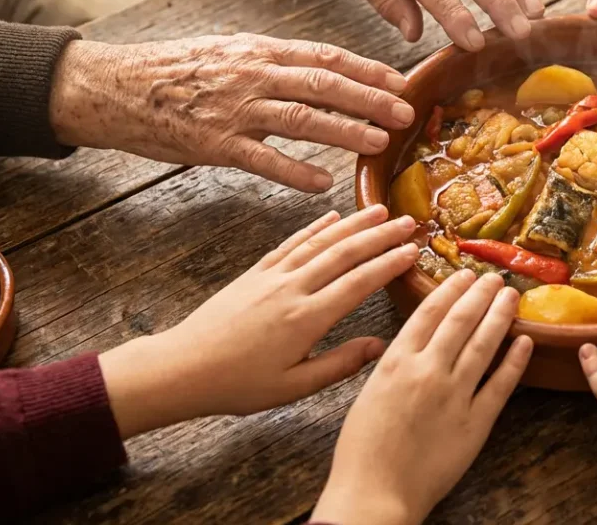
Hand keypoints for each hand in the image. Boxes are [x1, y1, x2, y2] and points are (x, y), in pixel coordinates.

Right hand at [49, 35, 413, 191]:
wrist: (113, 86)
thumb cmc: (173, 71)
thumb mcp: (227, 52)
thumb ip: (272, 62)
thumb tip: (319, 70)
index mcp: (259, 50)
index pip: (326, 56)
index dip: (367, 69)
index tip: (401, 81)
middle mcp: (252, 75)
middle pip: (324, 84)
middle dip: (370, 99)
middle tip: (406, 114)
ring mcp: (234, 109)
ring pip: (302, 118)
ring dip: (344, 131)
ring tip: (378, 144)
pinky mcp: (214, 143)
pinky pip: (263, 159)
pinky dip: (296, 172)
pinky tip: (323, 183)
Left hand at [98, 206, 418, 436]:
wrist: (183, 368)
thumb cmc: (238, 384)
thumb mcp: (293, 386)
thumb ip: (340, 364)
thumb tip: (380, 346)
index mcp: (306, 319)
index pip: (358, 283)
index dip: (388, 264)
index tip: (413, 251)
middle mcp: (292, 289)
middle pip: (344, 253)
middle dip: (380, 235)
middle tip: (408, 221)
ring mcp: (272, 277)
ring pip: (320, 241)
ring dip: (353, 223)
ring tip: (379, 210)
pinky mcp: (255, 273)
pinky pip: (291, 243)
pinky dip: (314, 227)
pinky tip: (332, 216)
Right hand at [312, 271, 532, 524]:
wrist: (375, 493)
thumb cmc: (361, 449)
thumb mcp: (369, 393)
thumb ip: (394, 366)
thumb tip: (413, 345)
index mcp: (396, 361)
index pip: (429, 312)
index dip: (450, 290)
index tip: (464, 276)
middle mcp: (427, 370)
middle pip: (460, 321)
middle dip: (481, 294)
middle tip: (496, 278)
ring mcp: (454, 395)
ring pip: (483, 344)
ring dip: (500, 316)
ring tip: (511, 297)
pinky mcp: (475, 422)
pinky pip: (500, 385)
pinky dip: (515, 361)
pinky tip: (525, 342)